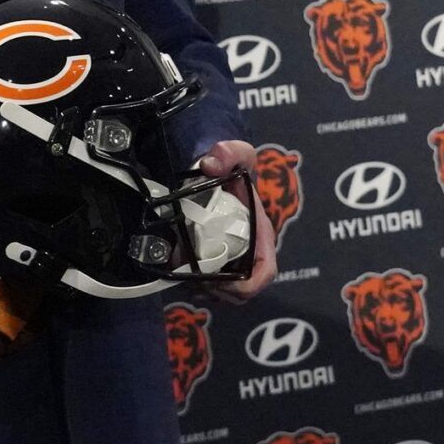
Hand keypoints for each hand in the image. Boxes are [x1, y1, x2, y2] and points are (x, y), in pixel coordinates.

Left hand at [197, 139, 276, 301]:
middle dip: (220, 292)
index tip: (222, 281)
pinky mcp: (214, 259)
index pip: (265, 272)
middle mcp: (249, 251)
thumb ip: (228, 152)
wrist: (210, 168)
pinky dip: (194, 285)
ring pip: (223, 292)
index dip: (248, 285)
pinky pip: (207, 285)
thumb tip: (210, 165)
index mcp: (260, 235)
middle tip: (193, 280)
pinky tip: (178, 272)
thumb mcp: (233, 153)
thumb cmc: (227, 165)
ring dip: (205, 290)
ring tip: (184, 277)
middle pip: (241, 290)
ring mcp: (231, 257)